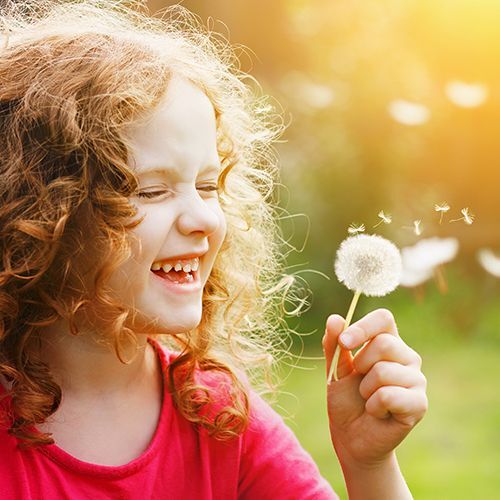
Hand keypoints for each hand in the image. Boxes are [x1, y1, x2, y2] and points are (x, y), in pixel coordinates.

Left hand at [322, 309, 427, 467]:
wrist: (351, 437)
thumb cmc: (346, 399)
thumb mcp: (335, 369)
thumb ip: (334, 345)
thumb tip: (334, 318)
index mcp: (388, 341)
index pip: (384, 318)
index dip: (363, 327)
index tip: (344, 342)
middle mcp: (407, 356)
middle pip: (384, 343)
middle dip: (360, 365)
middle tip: (360, 382)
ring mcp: (417, 379)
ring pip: (383, 371)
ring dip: (365, 390)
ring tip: (369, 400)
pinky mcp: (419, 403)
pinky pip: (388, 395)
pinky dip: (374, 406)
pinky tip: (379, 413)